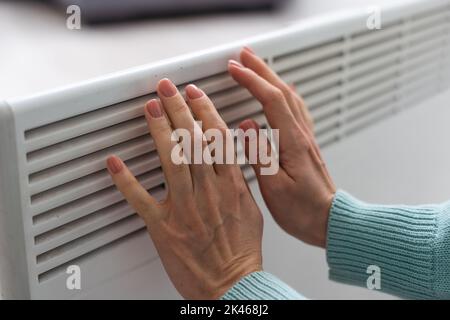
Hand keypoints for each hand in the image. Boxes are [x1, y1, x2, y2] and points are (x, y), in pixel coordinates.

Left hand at [106, 79, 262, 298]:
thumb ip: (239, 181)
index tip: (194, 92)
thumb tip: (232, 159)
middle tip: (165, 87)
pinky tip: (115, 162)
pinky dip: (126, 180)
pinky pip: (141, 200)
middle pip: (192, 141)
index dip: (204, 110)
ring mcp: (185, 208)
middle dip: (178, 108)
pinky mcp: (164, 227)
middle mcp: (208, 192)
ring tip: (149, 108)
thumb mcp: (251, 210)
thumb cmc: (241, 251)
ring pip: (171, 161)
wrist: (232, 284)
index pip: (217, 138)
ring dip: (158, 131)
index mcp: (230, 186)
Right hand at [228, 47, 335, 247]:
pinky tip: (283, 95)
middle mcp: (302, 136)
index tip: (234, 68)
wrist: (330, 222)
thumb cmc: (304, 211)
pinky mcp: (306, 145)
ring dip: (273, 78)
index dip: (252, 80)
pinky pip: (296, 110)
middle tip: (244, 55)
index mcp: (293, 143)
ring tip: (259, 67)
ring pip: (290, 98)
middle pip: (282, 91)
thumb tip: (246, 126)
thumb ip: (259, 154)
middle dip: (262, 69)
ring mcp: (306, 139)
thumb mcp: (274, 188)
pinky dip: (285, 94)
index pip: (271, 100)